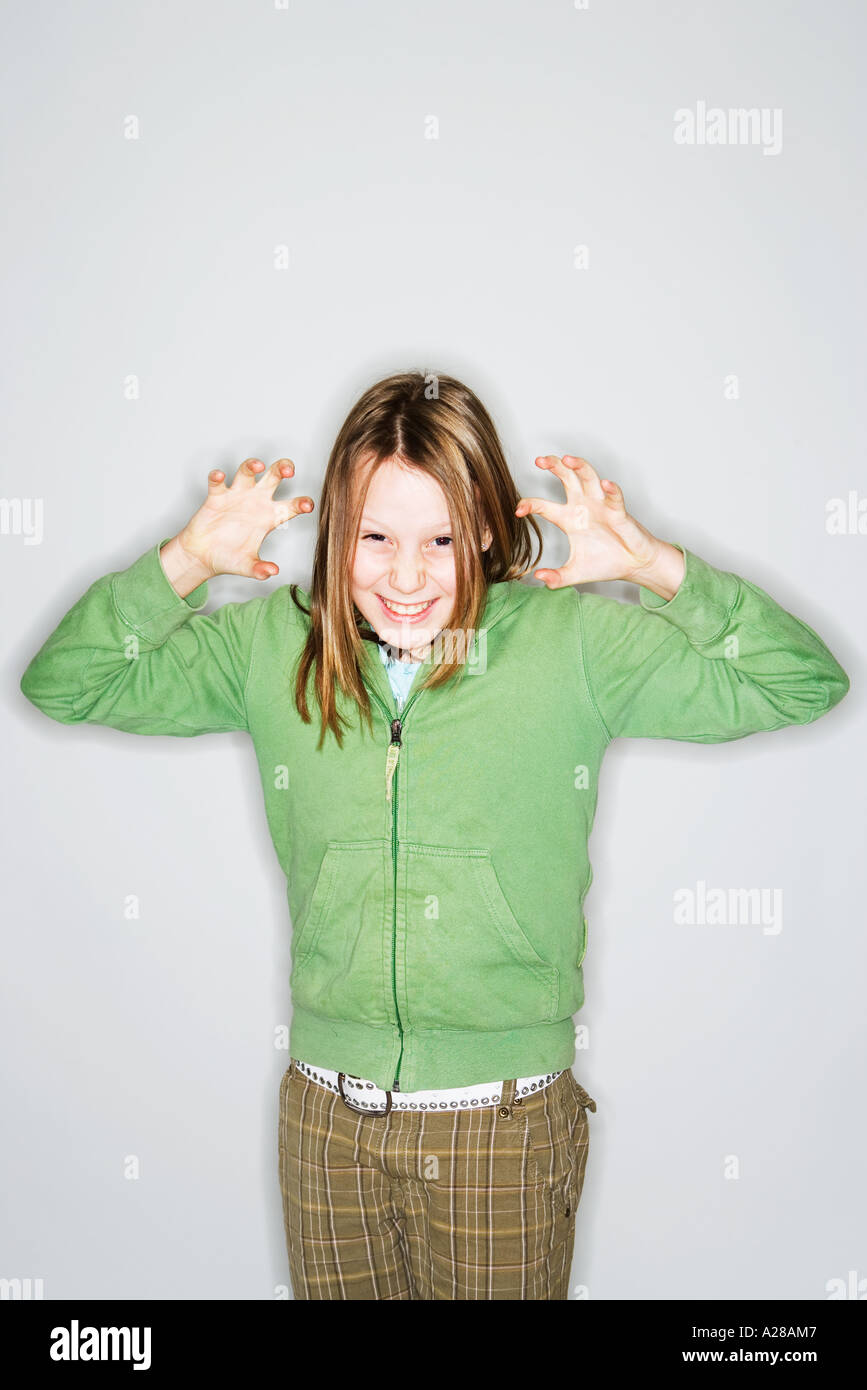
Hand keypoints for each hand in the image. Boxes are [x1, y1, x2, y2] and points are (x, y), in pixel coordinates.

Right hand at [166, 457, 314, 584]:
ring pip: (247, 471)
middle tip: (288, 469)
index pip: (291, 507)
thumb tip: (272, 572)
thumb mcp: (246, 566)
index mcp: (269, 518)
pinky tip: (220, 476)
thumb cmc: (228, 558)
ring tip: (258, 465)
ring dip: (252, 465)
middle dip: (282, 468)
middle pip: (274, 477)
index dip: (301, 504)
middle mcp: (256, 502)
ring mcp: (236, 496)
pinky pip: (218, 482)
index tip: (307, 505)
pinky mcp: (216, 497)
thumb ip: (259, 569)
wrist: (202, 557)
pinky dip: (218, 477)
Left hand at [515, 455, 663, 587]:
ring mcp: (601, 506)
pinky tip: (606, 484)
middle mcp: (583, 506)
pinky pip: (614, 498)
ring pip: (589, 477)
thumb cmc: (606, 563)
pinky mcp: (619, 512)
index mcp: (568, 519)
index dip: (529, 505)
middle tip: (539, 460)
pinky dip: (611, 490)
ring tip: (567, 459)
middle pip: (566, 478)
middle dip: (554, 466)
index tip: (518, 510)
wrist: (633, 566)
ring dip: (579, 466)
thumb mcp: (575, 574)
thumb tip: (538, 578)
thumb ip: (556, 578)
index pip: (544, 506)